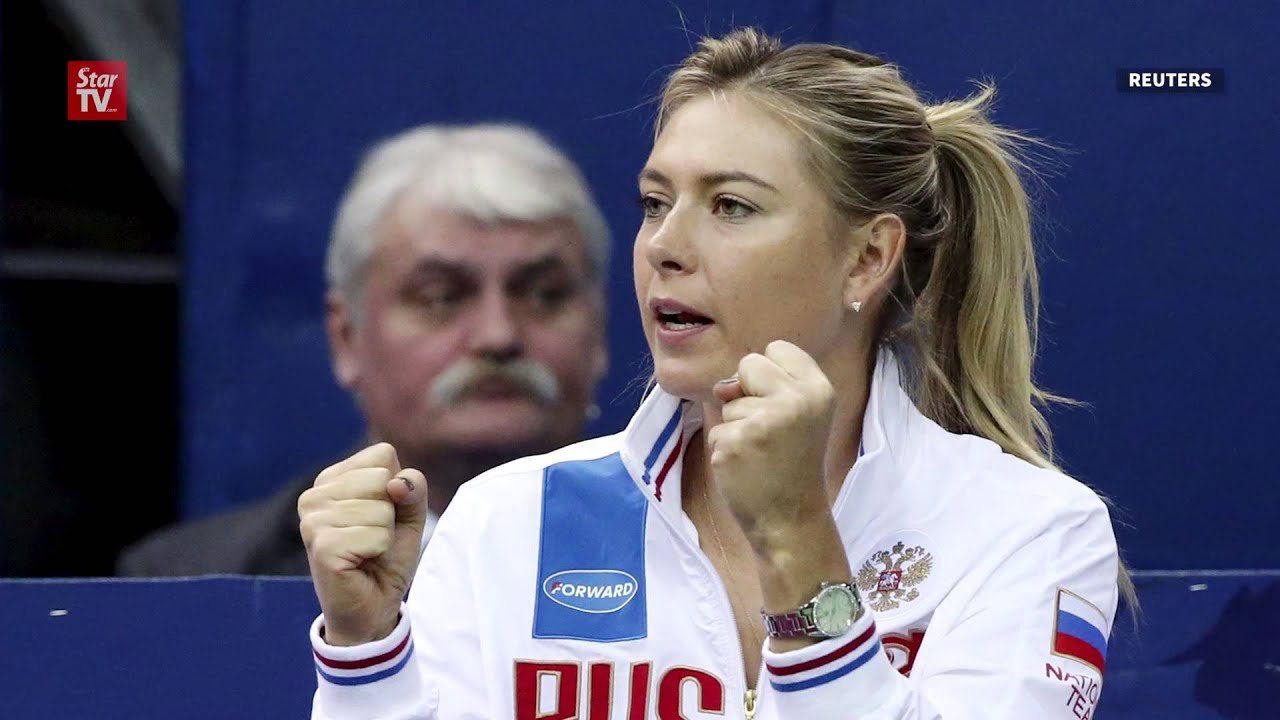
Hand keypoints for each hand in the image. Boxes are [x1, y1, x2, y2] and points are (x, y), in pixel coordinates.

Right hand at [298, 443, 428, 645]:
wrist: (371, 608)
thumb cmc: (386, 558)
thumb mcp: (409, 516)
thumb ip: (413, 488)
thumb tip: (396, 483)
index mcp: (331, 479)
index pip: (383, 455)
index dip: (397, 487)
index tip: (382, 515)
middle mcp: (314, 495)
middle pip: (383, 478)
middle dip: (391, 512)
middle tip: (374, 538)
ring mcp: (312, 520)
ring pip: (382, 508)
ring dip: (385, 535)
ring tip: (367, 552)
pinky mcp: (321, 546)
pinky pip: (376, 535)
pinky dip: (380, 551)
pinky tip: (361, 563)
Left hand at [708, 340, 835, 554]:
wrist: (791, 521)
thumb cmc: (791, 465)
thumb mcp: (798, 416)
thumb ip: (767, 387)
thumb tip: (722, 387)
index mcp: (819, 389)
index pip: (777, 348)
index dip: (770, 376)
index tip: (783, 408)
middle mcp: (796, 400)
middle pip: (748, 363)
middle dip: (748, 393)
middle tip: (770, 433)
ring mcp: (764, 421)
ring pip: (728, 401)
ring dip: (736, 427)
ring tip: (761, 455)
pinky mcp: (735, 442)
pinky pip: (716, 430)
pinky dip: (725, 450)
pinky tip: (747, 468)